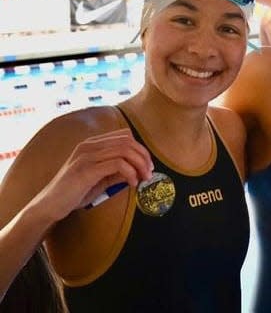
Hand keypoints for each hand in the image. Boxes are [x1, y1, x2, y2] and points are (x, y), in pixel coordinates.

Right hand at [34, 129, 153, 219]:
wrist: (49, 205)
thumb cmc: (75, 193)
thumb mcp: (101, 179)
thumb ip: (118, 172)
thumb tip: (140, 171)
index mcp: (92, 144)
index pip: (125, 136)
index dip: (141, 149)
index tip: (148, 166)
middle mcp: (89, 145)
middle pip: (127, 141)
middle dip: (144, 156)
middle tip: (149, 173)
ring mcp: (86, 156)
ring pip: (124, 150)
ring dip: (140, 164)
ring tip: (143, 179)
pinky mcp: (86, 169)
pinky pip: (117, 164)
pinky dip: (130, 172)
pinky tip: (132, 183)